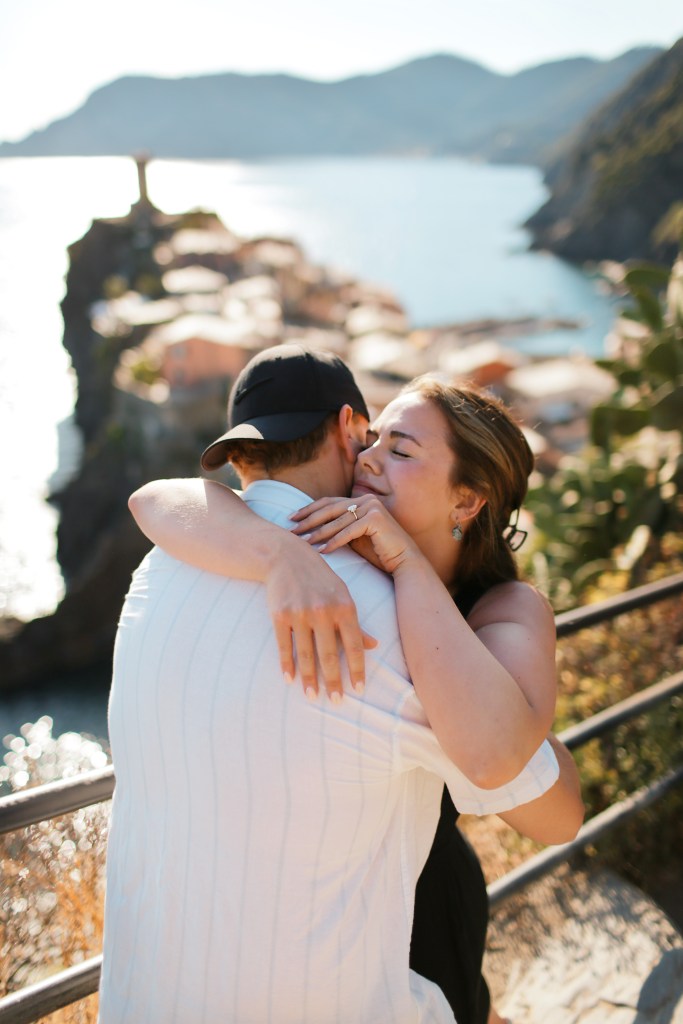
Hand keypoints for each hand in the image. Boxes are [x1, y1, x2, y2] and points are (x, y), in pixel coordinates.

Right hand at [266, 534, 376, 702]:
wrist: (286, 556)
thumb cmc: (319, 578)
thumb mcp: (343, 595)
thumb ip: (356, 623)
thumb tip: (374, 646)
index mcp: (344, 607)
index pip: (355, 646)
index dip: (357, 669)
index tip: (359, 689)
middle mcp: (324, 611)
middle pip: (330, 655)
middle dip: (333, 681)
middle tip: (335, 702)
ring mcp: (301, 613)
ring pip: (307, 654)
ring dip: (309, 678)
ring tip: (312, 696)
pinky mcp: (280, 615)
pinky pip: (285, 646)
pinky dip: (287, 664)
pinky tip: (289, 679)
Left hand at [290, 495, 417, 575]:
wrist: (404, 563)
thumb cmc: (378, 552)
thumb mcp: (354, 537)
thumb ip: (338, 528)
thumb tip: (310, 528)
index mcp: (361, 500)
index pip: (329, 503)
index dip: (309, 509)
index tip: (291, 518)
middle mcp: (367, 500)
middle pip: (330, 509)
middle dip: (308, 519)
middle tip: (291, 529)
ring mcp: (372, 507)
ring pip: (337, 521)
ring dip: (318, 532)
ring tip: (303, 542)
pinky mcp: (376, 519)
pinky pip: (348, 531)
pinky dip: (334, 542)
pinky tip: (321, 551)